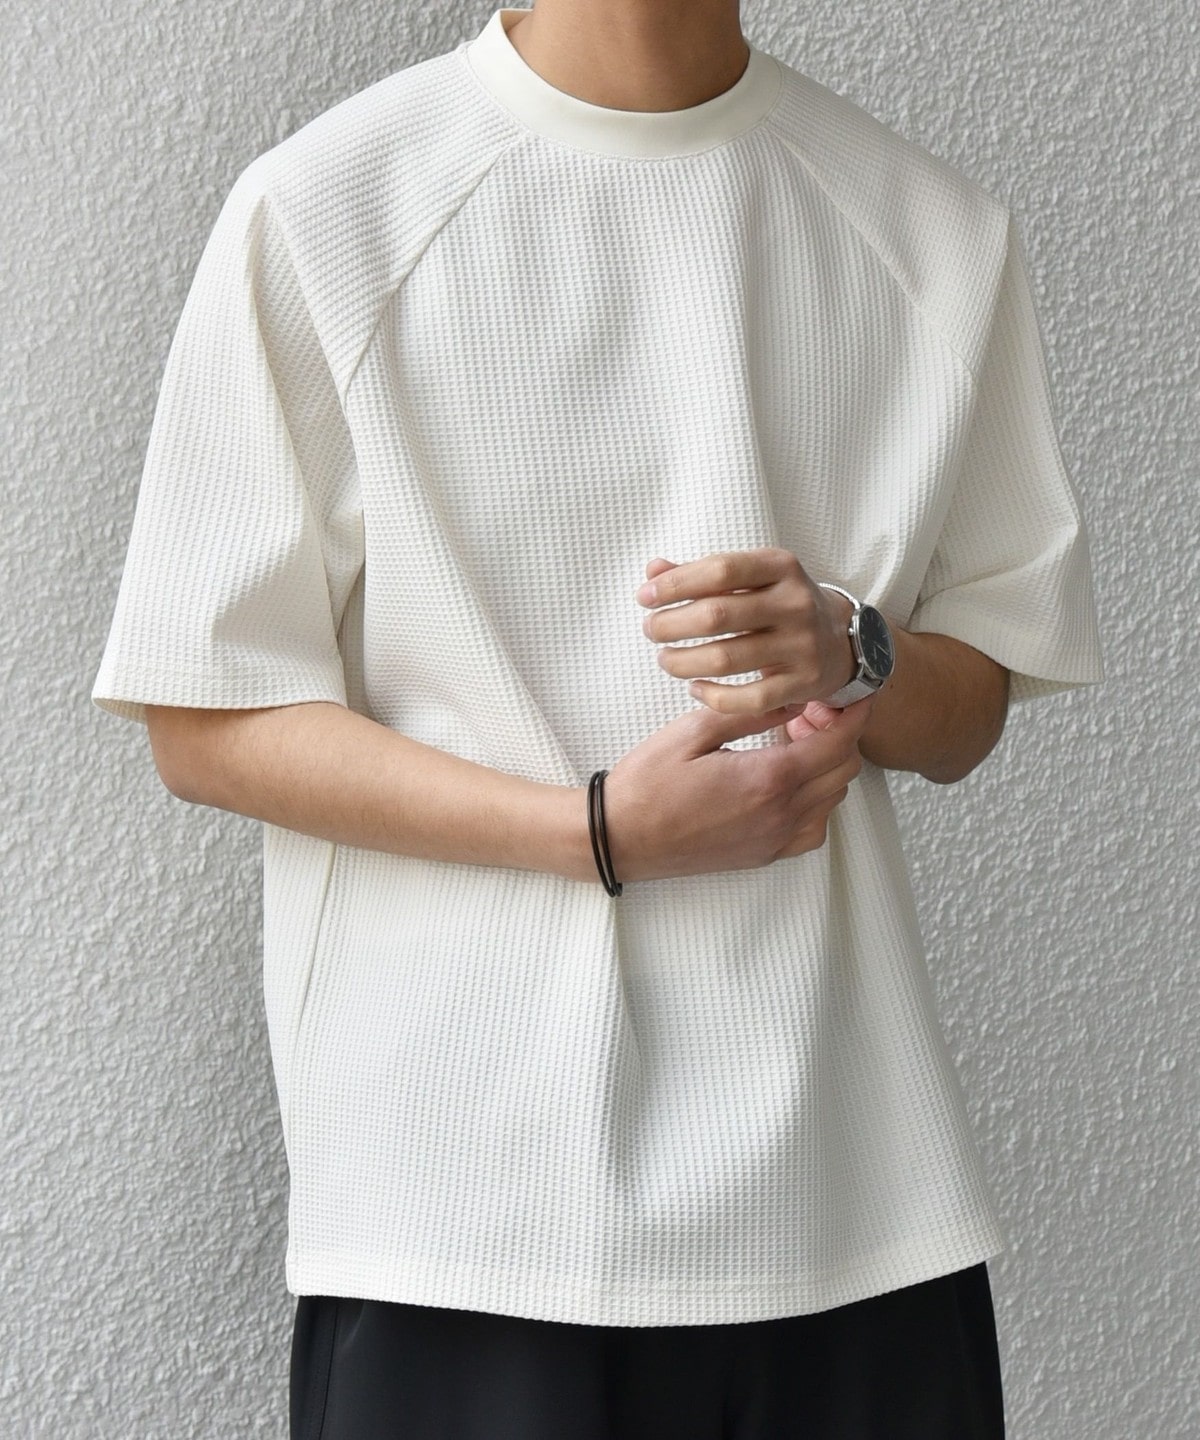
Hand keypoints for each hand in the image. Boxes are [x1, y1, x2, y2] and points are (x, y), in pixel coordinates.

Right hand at [601, 688, 875, 882]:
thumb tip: (789, 698)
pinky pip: (813, 828)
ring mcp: (775, 840)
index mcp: (768, 780)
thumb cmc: (647, 784)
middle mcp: (781, 815)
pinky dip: (815, 802)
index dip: (853, 713)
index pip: (837, 743)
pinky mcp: (764, 855)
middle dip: (838, 735)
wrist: (619, 838)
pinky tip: (785, 783)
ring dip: (826, 767)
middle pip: (843, 770)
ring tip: (790, 743)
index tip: (853, 694)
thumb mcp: (694, 731)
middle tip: (806, 713)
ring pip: (833, 799)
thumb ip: (748, 712)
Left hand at [635, 548, 856, 713]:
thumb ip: (701, 574)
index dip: (675, 585)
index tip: (645, 597)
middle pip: (717, 616)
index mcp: (781, 567)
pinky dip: (712, 697)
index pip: (719, 570)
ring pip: (725, 659)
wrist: (841, 641)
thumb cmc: (779, 605)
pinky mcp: (803, 684)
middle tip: (651, 630)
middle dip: (670, 625)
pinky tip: (695, 687)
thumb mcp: (751, 579)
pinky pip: (747, 699)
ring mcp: (802, 645)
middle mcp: (796, 603)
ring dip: (682, 662)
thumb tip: (653, 571)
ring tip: (665, 659)